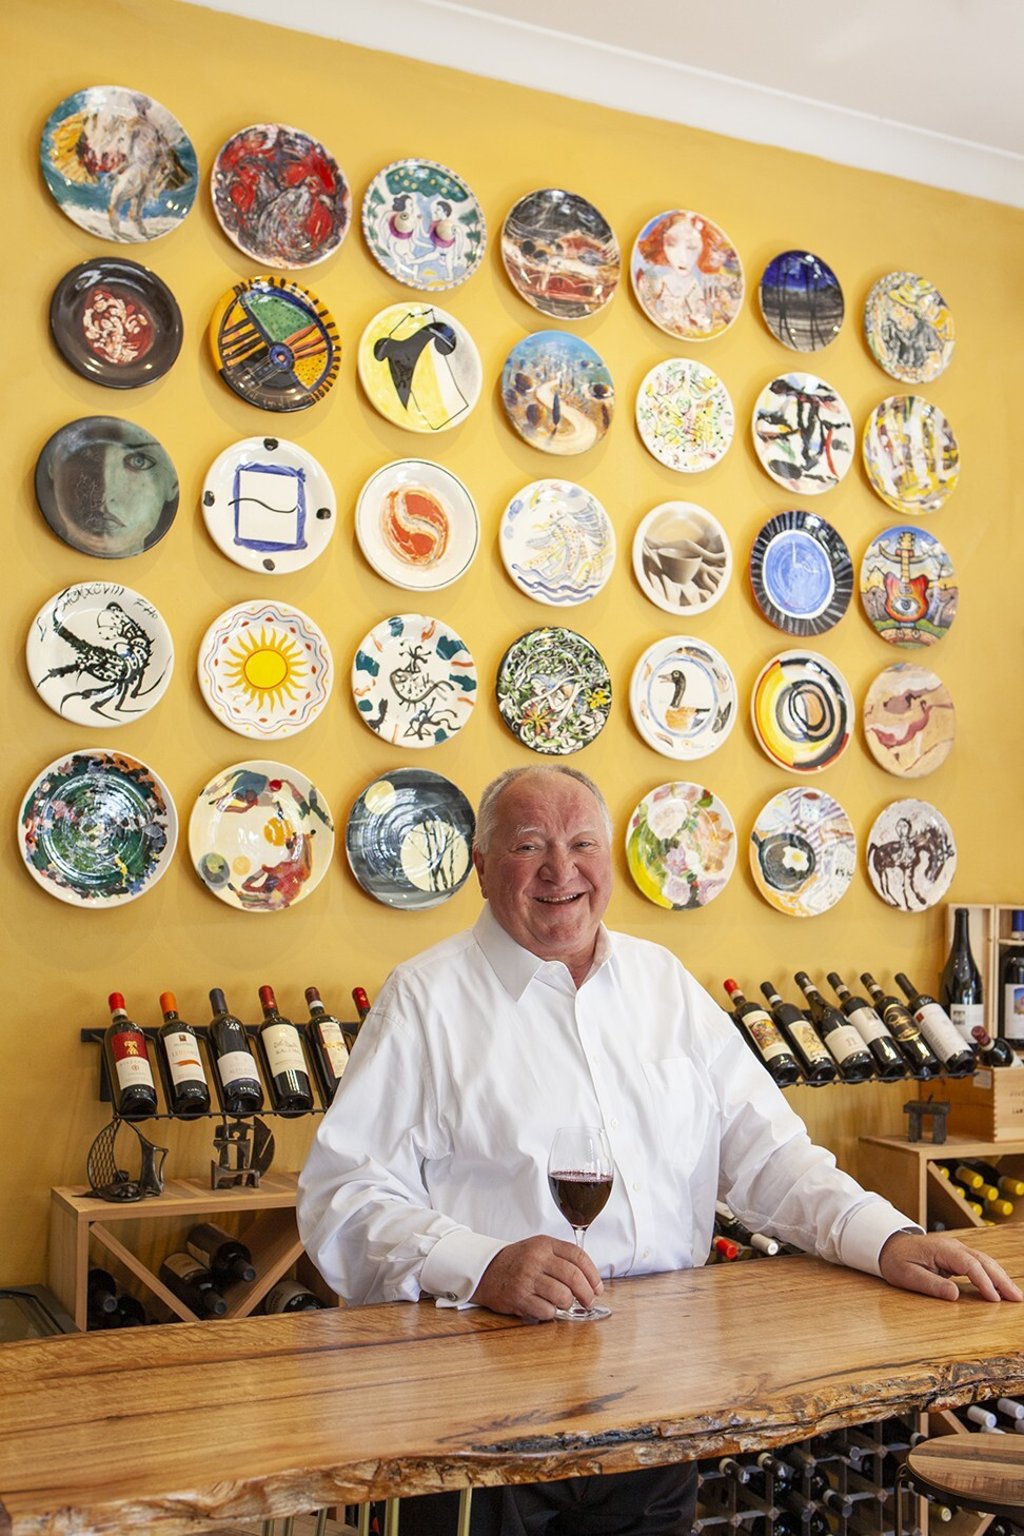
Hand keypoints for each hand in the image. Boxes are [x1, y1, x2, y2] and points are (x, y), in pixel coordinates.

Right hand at [471, 1235, 604, 1320]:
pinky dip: (551, 1313)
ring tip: (563, 1303)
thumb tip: (590, 1280)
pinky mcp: (519, 1297)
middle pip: (573, 1277)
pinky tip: (545, 1307)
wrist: (486, 1270)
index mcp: (545, 1244)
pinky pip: (546, 1310)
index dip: (593, 1274)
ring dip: (568, 1304)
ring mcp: (527, 1278)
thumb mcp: (539, 1249)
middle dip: (587, 1293)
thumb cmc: (518, 1262)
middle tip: (588, 1301)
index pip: (578, 1256)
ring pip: (562, 1296)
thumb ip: (562, 1258)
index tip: (597, 1287)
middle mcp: (536, 1259)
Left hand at [879, 1230, 1022, 1302]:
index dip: (983, 1281)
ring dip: (1000, 1277)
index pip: (969, 1264)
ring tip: (1014, 1296)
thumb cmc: (896, 1260)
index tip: (993, 1298)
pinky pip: (979, 1265)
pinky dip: (992, 1275)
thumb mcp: (907, 1275)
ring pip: (985, 1262)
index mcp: (942, 1249)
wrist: (888, 1246)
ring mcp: (957, 1250)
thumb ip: (931, 1284)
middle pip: (983, 1261)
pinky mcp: (957, 1256)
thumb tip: (955, 1295)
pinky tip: (1000, 1288)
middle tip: (1017, 1298)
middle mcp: (954, 1247)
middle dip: (1001, 1279)